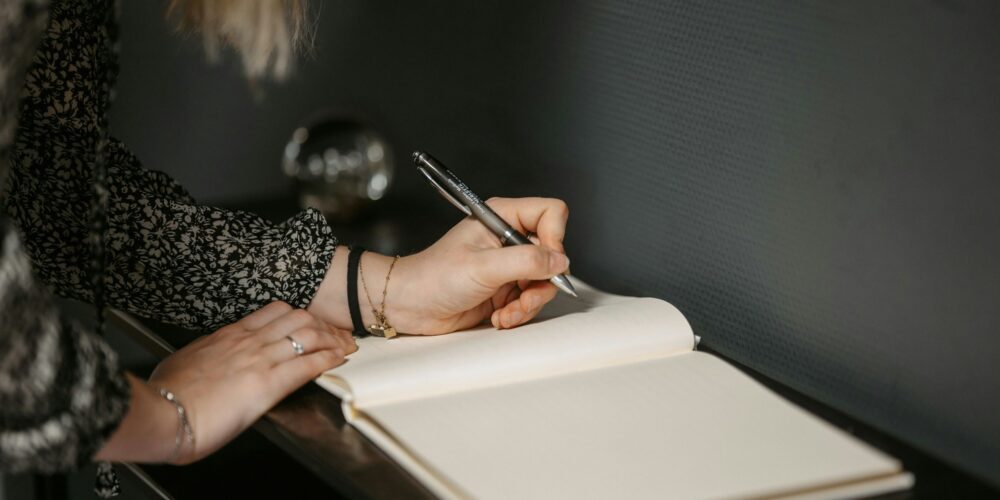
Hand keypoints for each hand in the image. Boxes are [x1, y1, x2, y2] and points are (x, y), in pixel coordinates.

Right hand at [98, 302, 356, 464]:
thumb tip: (212, 359)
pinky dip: (329, 360)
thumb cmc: (166, 393)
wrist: (162, 411)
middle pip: (298, 318)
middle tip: (337, 333)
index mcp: (230, 335)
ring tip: (347, 345)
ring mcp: (261, 359)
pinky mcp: (268, 384)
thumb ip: (209, 354)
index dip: (299, 315)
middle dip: (323, 324)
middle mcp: (249, 341)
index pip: (274, 311)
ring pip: (309, 335)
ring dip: (333, 340)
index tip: (311, 321)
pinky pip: (308, 365)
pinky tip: (340, 360)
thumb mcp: (189, 360)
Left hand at [309, 197, 570, 334]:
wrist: (410, 305)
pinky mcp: (506, 288)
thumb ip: (525, 261)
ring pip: (544, 281)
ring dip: (529, 303)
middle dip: (541, 282)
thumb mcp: (482, 267)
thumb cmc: (433, 277)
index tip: (546, 262)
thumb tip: (560, 262)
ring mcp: (508, 265)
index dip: (555, 238)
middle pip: (552, 254)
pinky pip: (530, 300)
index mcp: (501, 217)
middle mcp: (508, 238)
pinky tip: (499, 317)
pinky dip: (519, 313)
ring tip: (506, 313)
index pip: (550, 213)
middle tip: (522, 296)